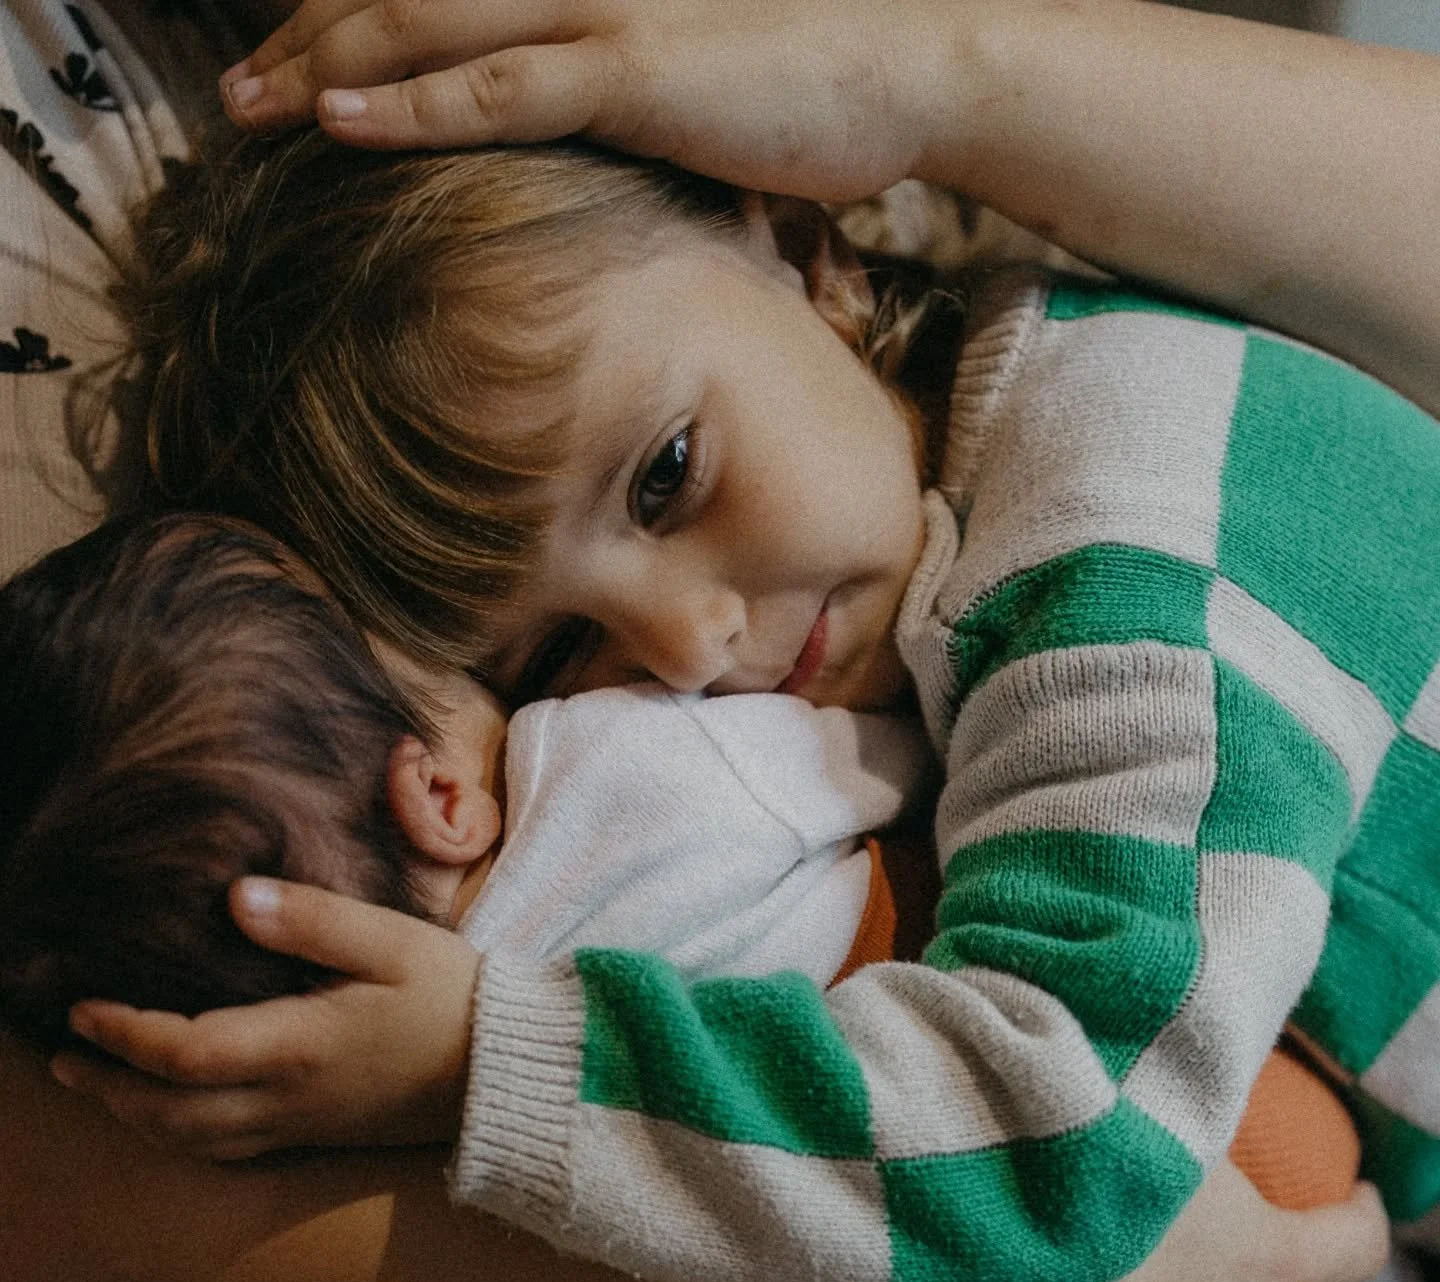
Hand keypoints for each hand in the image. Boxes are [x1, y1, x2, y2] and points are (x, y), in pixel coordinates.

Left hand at [50, 877, 479, 1158]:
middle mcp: (291, 1098)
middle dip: (109, 1089)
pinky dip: (185, 1136)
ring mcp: (305, 1125)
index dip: (123, 1034)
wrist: (512, 1073)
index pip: (184, 1051)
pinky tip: (176, 1115)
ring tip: (104, 1086)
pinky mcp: (321, 1136)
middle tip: (65, 1059)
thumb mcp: (393, 942)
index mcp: (300, 1047)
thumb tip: (238, 897)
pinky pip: (232, 1151)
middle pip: (171, 1114)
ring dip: (138, 1118)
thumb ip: (314, 920)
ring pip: (196, 1141)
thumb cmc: (457, 999)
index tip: (82, 1009)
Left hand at [219, 0, 963, 200]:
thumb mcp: (700, 77)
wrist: (916, 59)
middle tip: (237, 91)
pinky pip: (491, 88)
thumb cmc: (819, 75)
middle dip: (306, 37)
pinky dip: (404, 104)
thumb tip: (593, 135)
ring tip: (247, 109)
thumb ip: (627, 88)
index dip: (356, 17)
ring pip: (422, 27)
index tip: (298, 64)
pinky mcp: (629, 67)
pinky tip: (333, 121)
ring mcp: (598, 8)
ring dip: (321, 66)